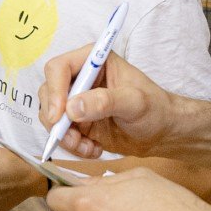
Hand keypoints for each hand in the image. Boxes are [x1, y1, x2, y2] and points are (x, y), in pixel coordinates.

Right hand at [37, 49, 181, 159]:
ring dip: (64, 137)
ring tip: (88, 148)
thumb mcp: (135, 103)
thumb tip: (72, 108)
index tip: (60, 116)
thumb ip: (105, 102)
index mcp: (93, 61)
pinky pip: (61, 134)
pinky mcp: (77, 121)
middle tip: (73, 138)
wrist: (162, 132)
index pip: (59, 68)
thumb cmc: (156, 109)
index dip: (54, 91)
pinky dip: (72, 146)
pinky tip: (93, 150)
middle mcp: (81, 78)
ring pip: (51, 117)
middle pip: (48, 93)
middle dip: (56, 120)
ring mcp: (77, 100)